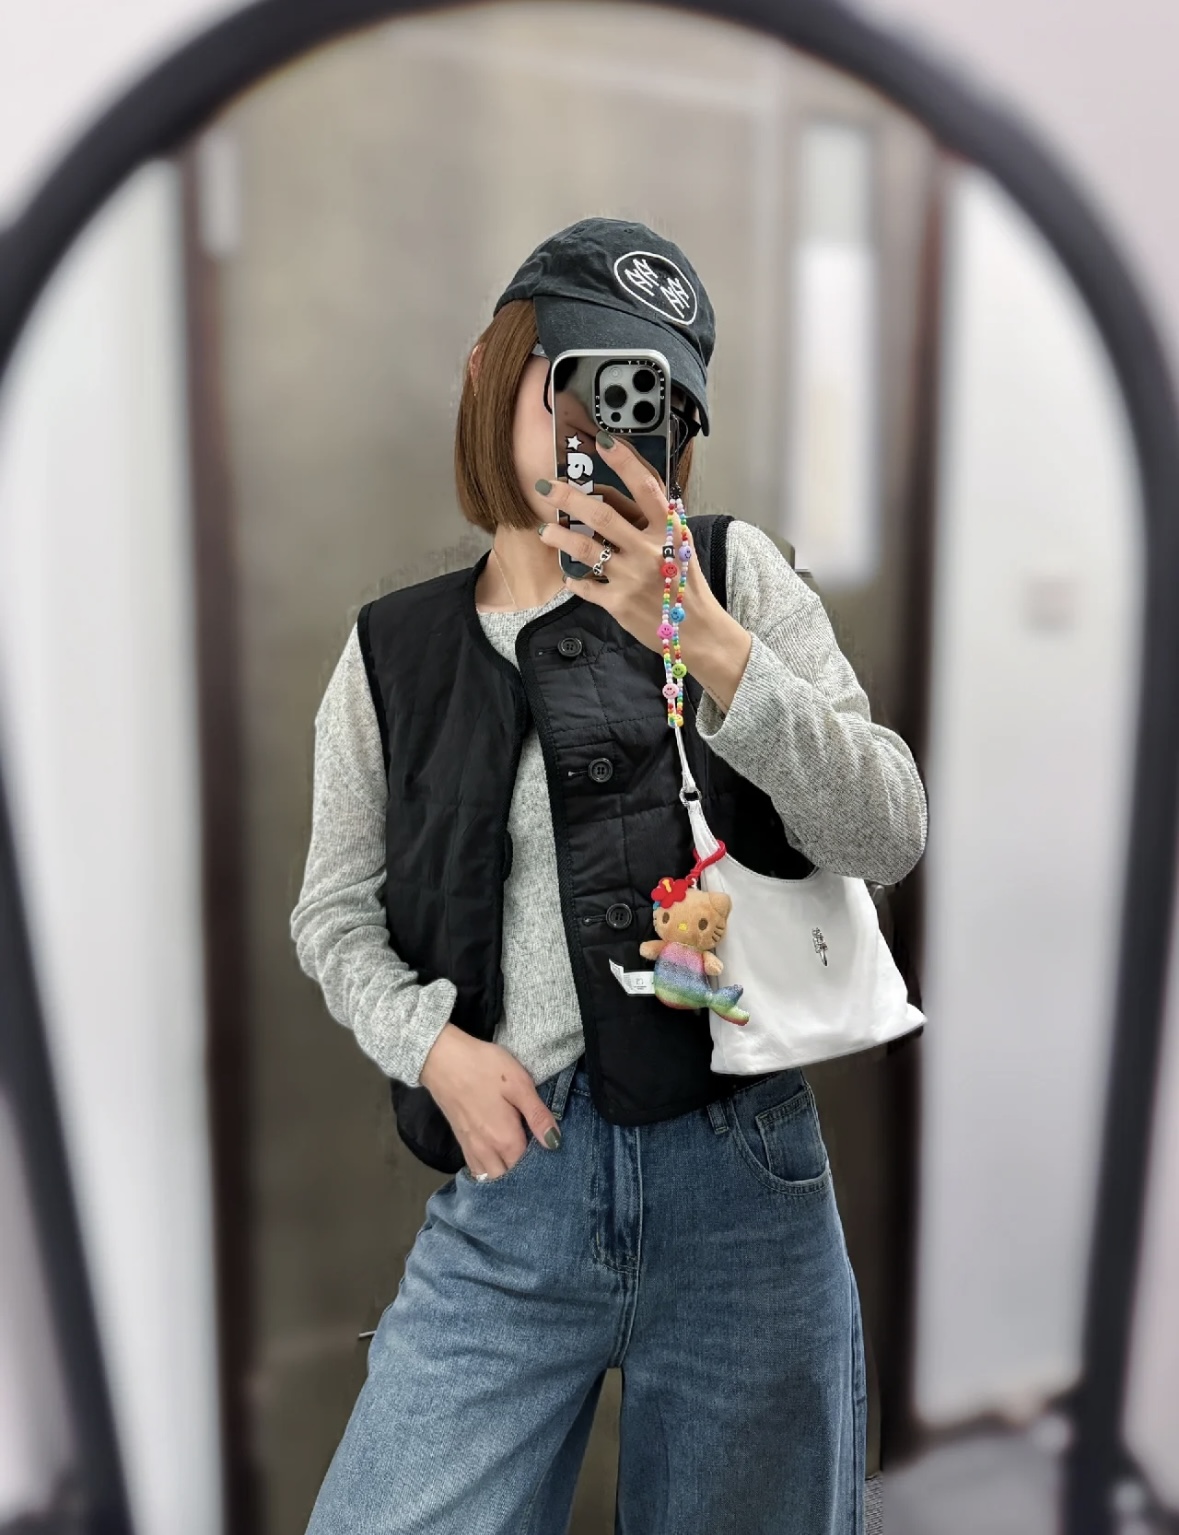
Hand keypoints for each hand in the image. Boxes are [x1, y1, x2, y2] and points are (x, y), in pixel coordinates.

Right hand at [418, 1023, 560, 1179]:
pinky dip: (489, 1172)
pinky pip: (477, 1170)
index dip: (543, 1166)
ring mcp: (471, 1149)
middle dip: (523, 1177)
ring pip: (491, 1178)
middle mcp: (487, 1152)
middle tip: (537, 1160)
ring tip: (520, 1161)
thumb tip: (555, 1142)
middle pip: (509, 1180)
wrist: (441, 1059)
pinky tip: (498, 1160)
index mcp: (505, 1140)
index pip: (529, 1169)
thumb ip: (537, 1115)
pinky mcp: (461, 1142)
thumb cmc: (483, 1067)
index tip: (552, 1156)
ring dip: (506, 1176)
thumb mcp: (519, 1084)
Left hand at [536, 432, 717, 653]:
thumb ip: (651, 523)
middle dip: (568, 497)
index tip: (601, 441)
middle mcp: (649, 550)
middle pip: (602, 514)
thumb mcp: (679, 546)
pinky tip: (570, 575)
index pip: (645, 486)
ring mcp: (631, 577)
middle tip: (546, 487)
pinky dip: (573, 578)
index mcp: (669, 530)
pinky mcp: (617, 603)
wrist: (697, 633)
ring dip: (558, 536)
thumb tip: (609, 496)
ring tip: (545, 530)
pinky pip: (584, 585)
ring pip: (584, 548)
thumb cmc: (685, 585)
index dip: (624, 461)